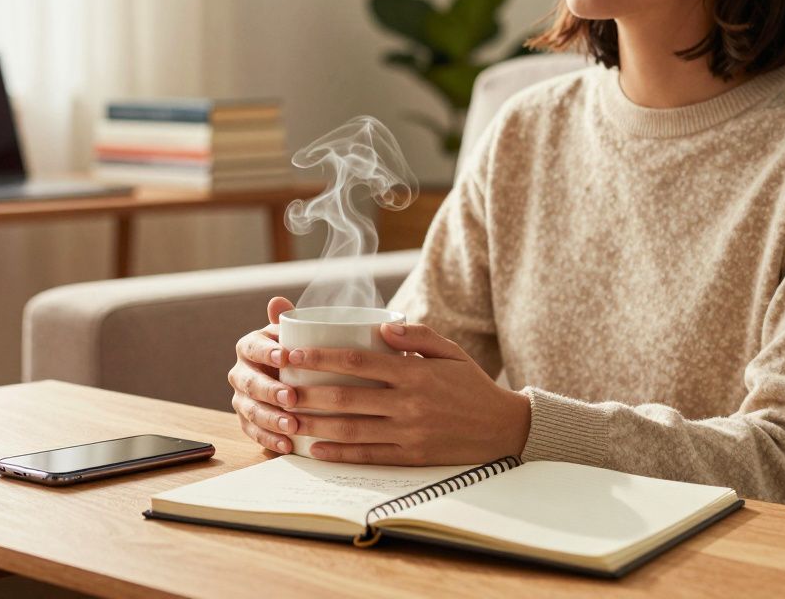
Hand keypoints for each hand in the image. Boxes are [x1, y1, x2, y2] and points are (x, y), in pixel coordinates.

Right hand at [229, 296, 298, 454]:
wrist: (291, 378)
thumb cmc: (295, 353)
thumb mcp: (294, 335)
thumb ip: (289, 320)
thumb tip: (278, 300)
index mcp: (249, 346)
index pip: (252, 347)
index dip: (267, 352)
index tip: (286, 357)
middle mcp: (240, 372)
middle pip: (250, 382)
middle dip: (270, 390)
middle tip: (291, 397)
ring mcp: (241, 399)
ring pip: (250, 410)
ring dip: (270, 418)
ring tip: (292, 425)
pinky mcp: (246, 421)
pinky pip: (253, 432)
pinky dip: (269, 439)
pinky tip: (287, 444)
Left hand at [278, 323, 530, 465]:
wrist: (504, 428)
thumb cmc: (471, 384)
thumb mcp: (451, 351)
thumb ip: (418, 335)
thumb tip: (383, 327)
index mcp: (414, 372)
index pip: (357, 361)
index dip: (321, 358)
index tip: (294, 354)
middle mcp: (409, 403)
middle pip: (346, 397)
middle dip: (307, 392)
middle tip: (280, 387)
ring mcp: (409, 432)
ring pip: (351, 430)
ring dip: (315, 425)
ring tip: (288, 418)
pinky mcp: (412, 456)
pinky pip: (369, 456)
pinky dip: (339, 453)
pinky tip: (316, 448)